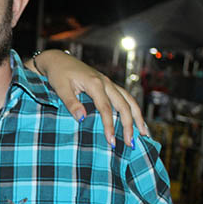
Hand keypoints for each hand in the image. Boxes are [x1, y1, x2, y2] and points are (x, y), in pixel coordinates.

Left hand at [33, 50, 147, 146]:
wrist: (58, 60)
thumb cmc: (58, 74)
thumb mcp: (60, 88)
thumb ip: (71, 103)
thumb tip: (82, 118)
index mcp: (95, 83)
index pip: (106, 108)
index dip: (109, 125)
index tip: (111, 140)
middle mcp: (105, 82)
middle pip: (123, 105)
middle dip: (129, 125)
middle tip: (130, 143)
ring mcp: (108, 83)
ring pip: (129, 100)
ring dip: (137, 117)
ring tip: (144, 133)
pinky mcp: (107, 85)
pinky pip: (124, 97)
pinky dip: (132, 109)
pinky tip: (136, 120)